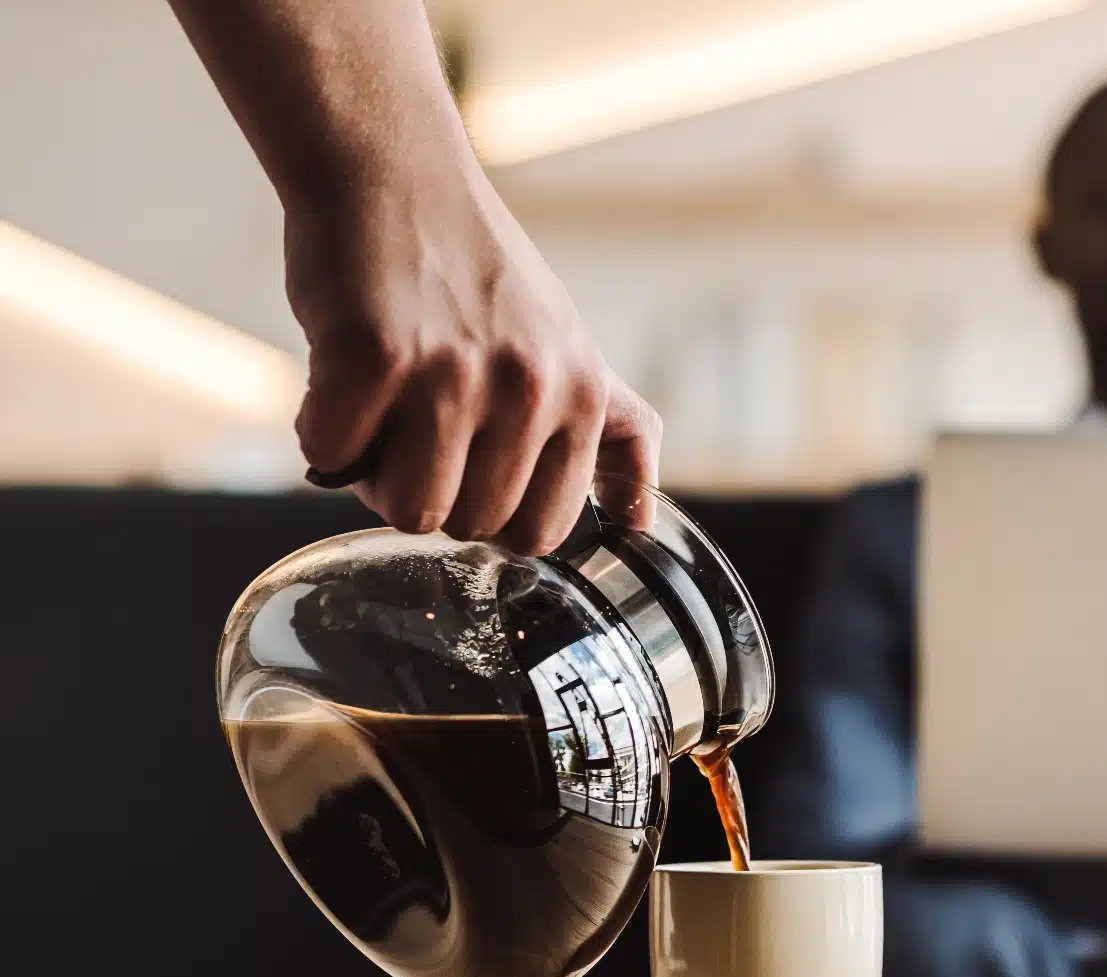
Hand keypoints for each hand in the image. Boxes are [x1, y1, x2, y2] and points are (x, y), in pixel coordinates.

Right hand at [285, 159, 660, 553]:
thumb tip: (639, 517)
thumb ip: (608, 430)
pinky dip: (322, 431)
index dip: (490, 514)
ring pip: (409, 509)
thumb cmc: (474, 269)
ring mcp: (455, 374)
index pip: (542, 529)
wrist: (393, 171)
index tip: (467, 468)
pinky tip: (338, 382)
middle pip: (471, 526)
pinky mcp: (377, 357)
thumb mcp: (570, 345)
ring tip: (379, 411)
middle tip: (412, 428)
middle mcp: (531, 389)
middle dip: (430, 494)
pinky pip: (334, 455)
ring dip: (374, 475)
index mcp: (584, 394)